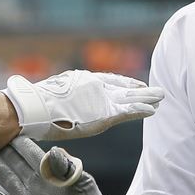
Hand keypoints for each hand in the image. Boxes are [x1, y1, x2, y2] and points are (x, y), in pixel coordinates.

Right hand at [0, 137, 124, 194]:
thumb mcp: (84, 185)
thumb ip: (67, 169)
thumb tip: (53, 152)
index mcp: (54, 173)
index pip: (33, 154)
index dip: (22, 143)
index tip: (9, 129)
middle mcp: (39, 184)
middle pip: (17, 163)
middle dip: (5, 151)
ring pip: (8, 180)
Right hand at [2, 70, 163, 140]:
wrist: (32, 108)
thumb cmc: (36, 104)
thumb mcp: (53, 95)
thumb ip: (64, 98)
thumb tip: (55, 105)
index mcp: (84, 81)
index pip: (110, 81)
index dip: (125, 83)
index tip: (138, 85)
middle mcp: (94, 87)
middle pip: (122, 89)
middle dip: (140, 91)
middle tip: (157, 91)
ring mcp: (99, 99)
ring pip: (128, 99)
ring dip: (146, 99)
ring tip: (161, 97)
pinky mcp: (102, 114)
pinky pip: (126, 112)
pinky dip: (139, 111)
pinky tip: (152, 110)